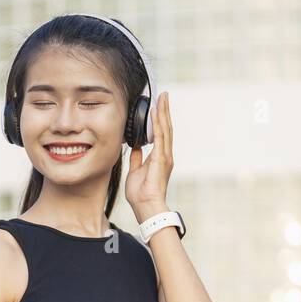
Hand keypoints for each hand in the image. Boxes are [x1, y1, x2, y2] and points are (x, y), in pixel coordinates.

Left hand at [124, 90, 172, 220]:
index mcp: (159, 157)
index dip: (159, 119)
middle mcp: (165, 154)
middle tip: (163, 95)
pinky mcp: (161, 159)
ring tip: (162, 98)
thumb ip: (137, 158)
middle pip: (166, 127)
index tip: (157, 105)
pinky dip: (157, 124)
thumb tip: (135, 147)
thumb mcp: (135, 171)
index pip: (160, 133)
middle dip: (164, 110)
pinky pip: (159, 137)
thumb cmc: (141, 194)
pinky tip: (155, 112)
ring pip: (165, 129)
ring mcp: (165, 156)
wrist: (146, 206)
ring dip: (163, 112)